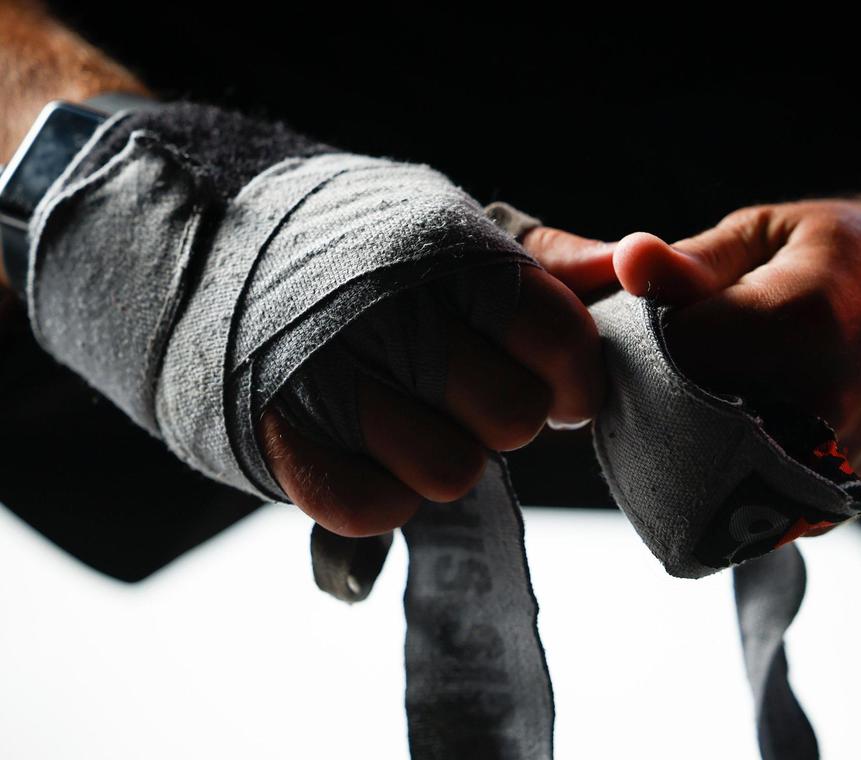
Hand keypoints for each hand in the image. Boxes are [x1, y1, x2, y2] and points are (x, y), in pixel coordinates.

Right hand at [257, 266, 604, 535]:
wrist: (215, 257)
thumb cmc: (364, 257)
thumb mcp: (453, 235)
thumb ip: (548, 262)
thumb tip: (631, 263)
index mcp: (451, 253)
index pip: (560, 337)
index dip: (571, 378)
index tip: (554, 384)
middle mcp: (392, 309)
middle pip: (514, 416)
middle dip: (504, 419)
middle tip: (467, 398)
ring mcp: (330, 375)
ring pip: (453, 472)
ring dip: (441, 458)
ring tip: (411, 420)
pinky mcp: (279, 438)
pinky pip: (377, 509)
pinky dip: (383, 493)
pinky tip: (367, 451)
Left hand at [523, 197, 860, 497]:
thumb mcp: (776, 231)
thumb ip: (694, 262)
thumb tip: (626, 265)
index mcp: (797, 324)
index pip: (662, 353)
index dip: (635, 344)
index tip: (641, 329)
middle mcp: (816, 407)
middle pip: (675, 428)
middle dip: (650, 403)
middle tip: (664, 369)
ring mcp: (830, 468)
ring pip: (704, 482)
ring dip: (680, 447)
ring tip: (702, 399)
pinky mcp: (836, 509)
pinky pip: (744, 511)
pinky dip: (721, 480)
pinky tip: (733, 437)